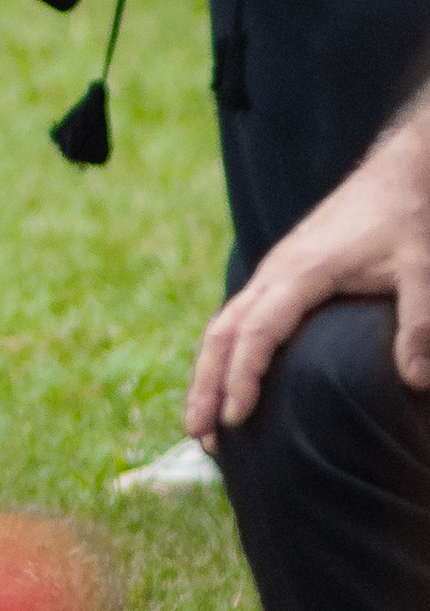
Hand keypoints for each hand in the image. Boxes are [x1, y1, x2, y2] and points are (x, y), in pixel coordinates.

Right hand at [186, 94, 429, 438]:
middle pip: (223, 331)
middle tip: (203, 436)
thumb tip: (416, 383)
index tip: (236, 418)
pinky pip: (238, 316)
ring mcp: (274, 270)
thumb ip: (419, 324)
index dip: (243, 375)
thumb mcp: (421, 270)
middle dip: (207, 384)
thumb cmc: (407, 221)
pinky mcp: (281, 273)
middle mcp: (276, 271)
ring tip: (203, 423)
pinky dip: (223, 353)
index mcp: (302, 272)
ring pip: (223, 324)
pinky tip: (227, 381)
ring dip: (207, 372)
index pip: (258, 330)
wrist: (397, 174)